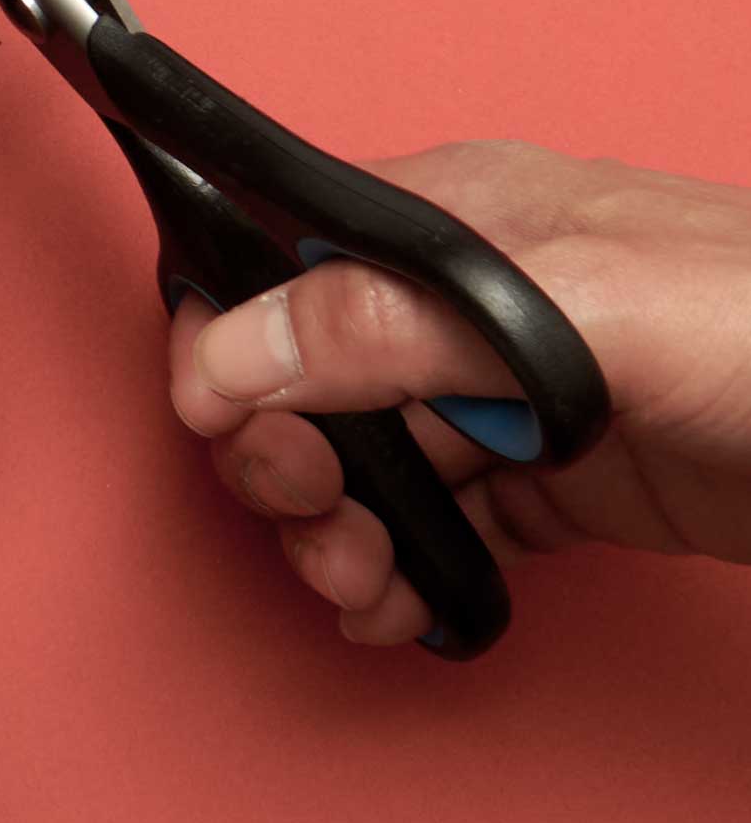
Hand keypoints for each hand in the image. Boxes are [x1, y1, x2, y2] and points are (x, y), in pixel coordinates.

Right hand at [170, 140, 750, 642]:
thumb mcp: (587, 307)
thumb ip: (397, 321)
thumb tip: (238, 351)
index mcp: (457, 223)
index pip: (282, 267)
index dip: (235, 352)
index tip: (237, 433)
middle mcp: (468, 303)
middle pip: (303, 376)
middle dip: (286, 461)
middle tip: (321, 522)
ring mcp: (512, 392)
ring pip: (360, 459)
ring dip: (336, 532)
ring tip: (365, 581)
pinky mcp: (557, 475)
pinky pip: (433, 519)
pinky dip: (400, 569)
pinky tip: (408, 599)